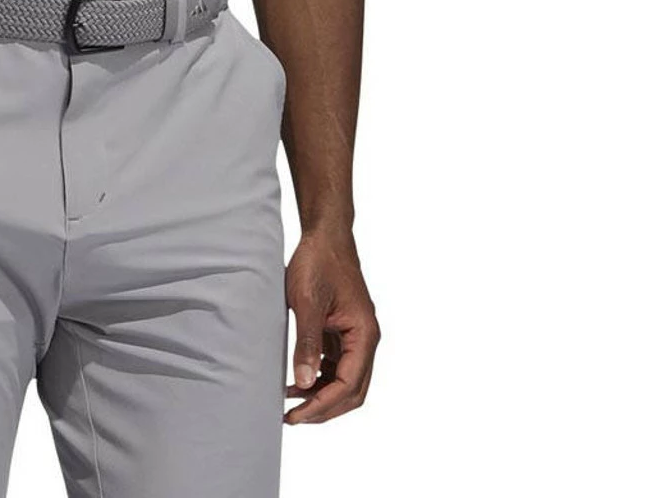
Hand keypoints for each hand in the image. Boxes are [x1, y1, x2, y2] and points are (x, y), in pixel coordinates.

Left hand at [284, 228, 379, 424]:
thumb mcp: (307, 303)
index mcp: (364, 334)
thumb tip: (302, 383)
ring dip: (321, 395)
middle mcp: (365, 339)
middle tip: (292, 418)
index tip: (297, 416)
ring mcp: (355, 336)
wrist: (324, 235)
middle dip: (324, 408)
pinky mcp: (342, 331)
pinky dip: (319, 377)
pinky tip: (297, 381)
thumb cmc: (318, 262)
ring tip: (290, 403)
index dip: (323, 405)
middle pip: (352, 390)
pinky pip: (336, 365)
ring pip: (344, 380)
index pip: (349, 384)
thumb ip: (307, 343)